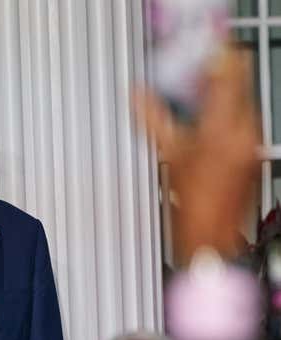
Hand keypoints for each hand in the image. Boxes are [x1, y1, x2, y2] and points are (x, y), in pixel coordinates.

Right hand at [135, 48, 260, 264]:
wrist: (211, 235)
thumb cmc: (193, 205)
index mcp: (225, 126)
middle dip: (212, 75)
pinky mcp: (250, 153)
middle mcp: (245, 130)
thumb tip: (137, 95)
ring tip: (192, 97)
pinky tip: (203, 121)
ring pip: (239, 101)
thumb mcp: (168, 154)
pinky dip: (222, 114)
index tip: (195, 56)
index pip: (227, 74)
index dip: (210, 59)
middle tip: (190, 74)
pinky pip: (239, 120)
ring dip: (217, 94)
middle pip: (236, 84)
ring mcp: (251, 142)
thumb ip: (152, 118)